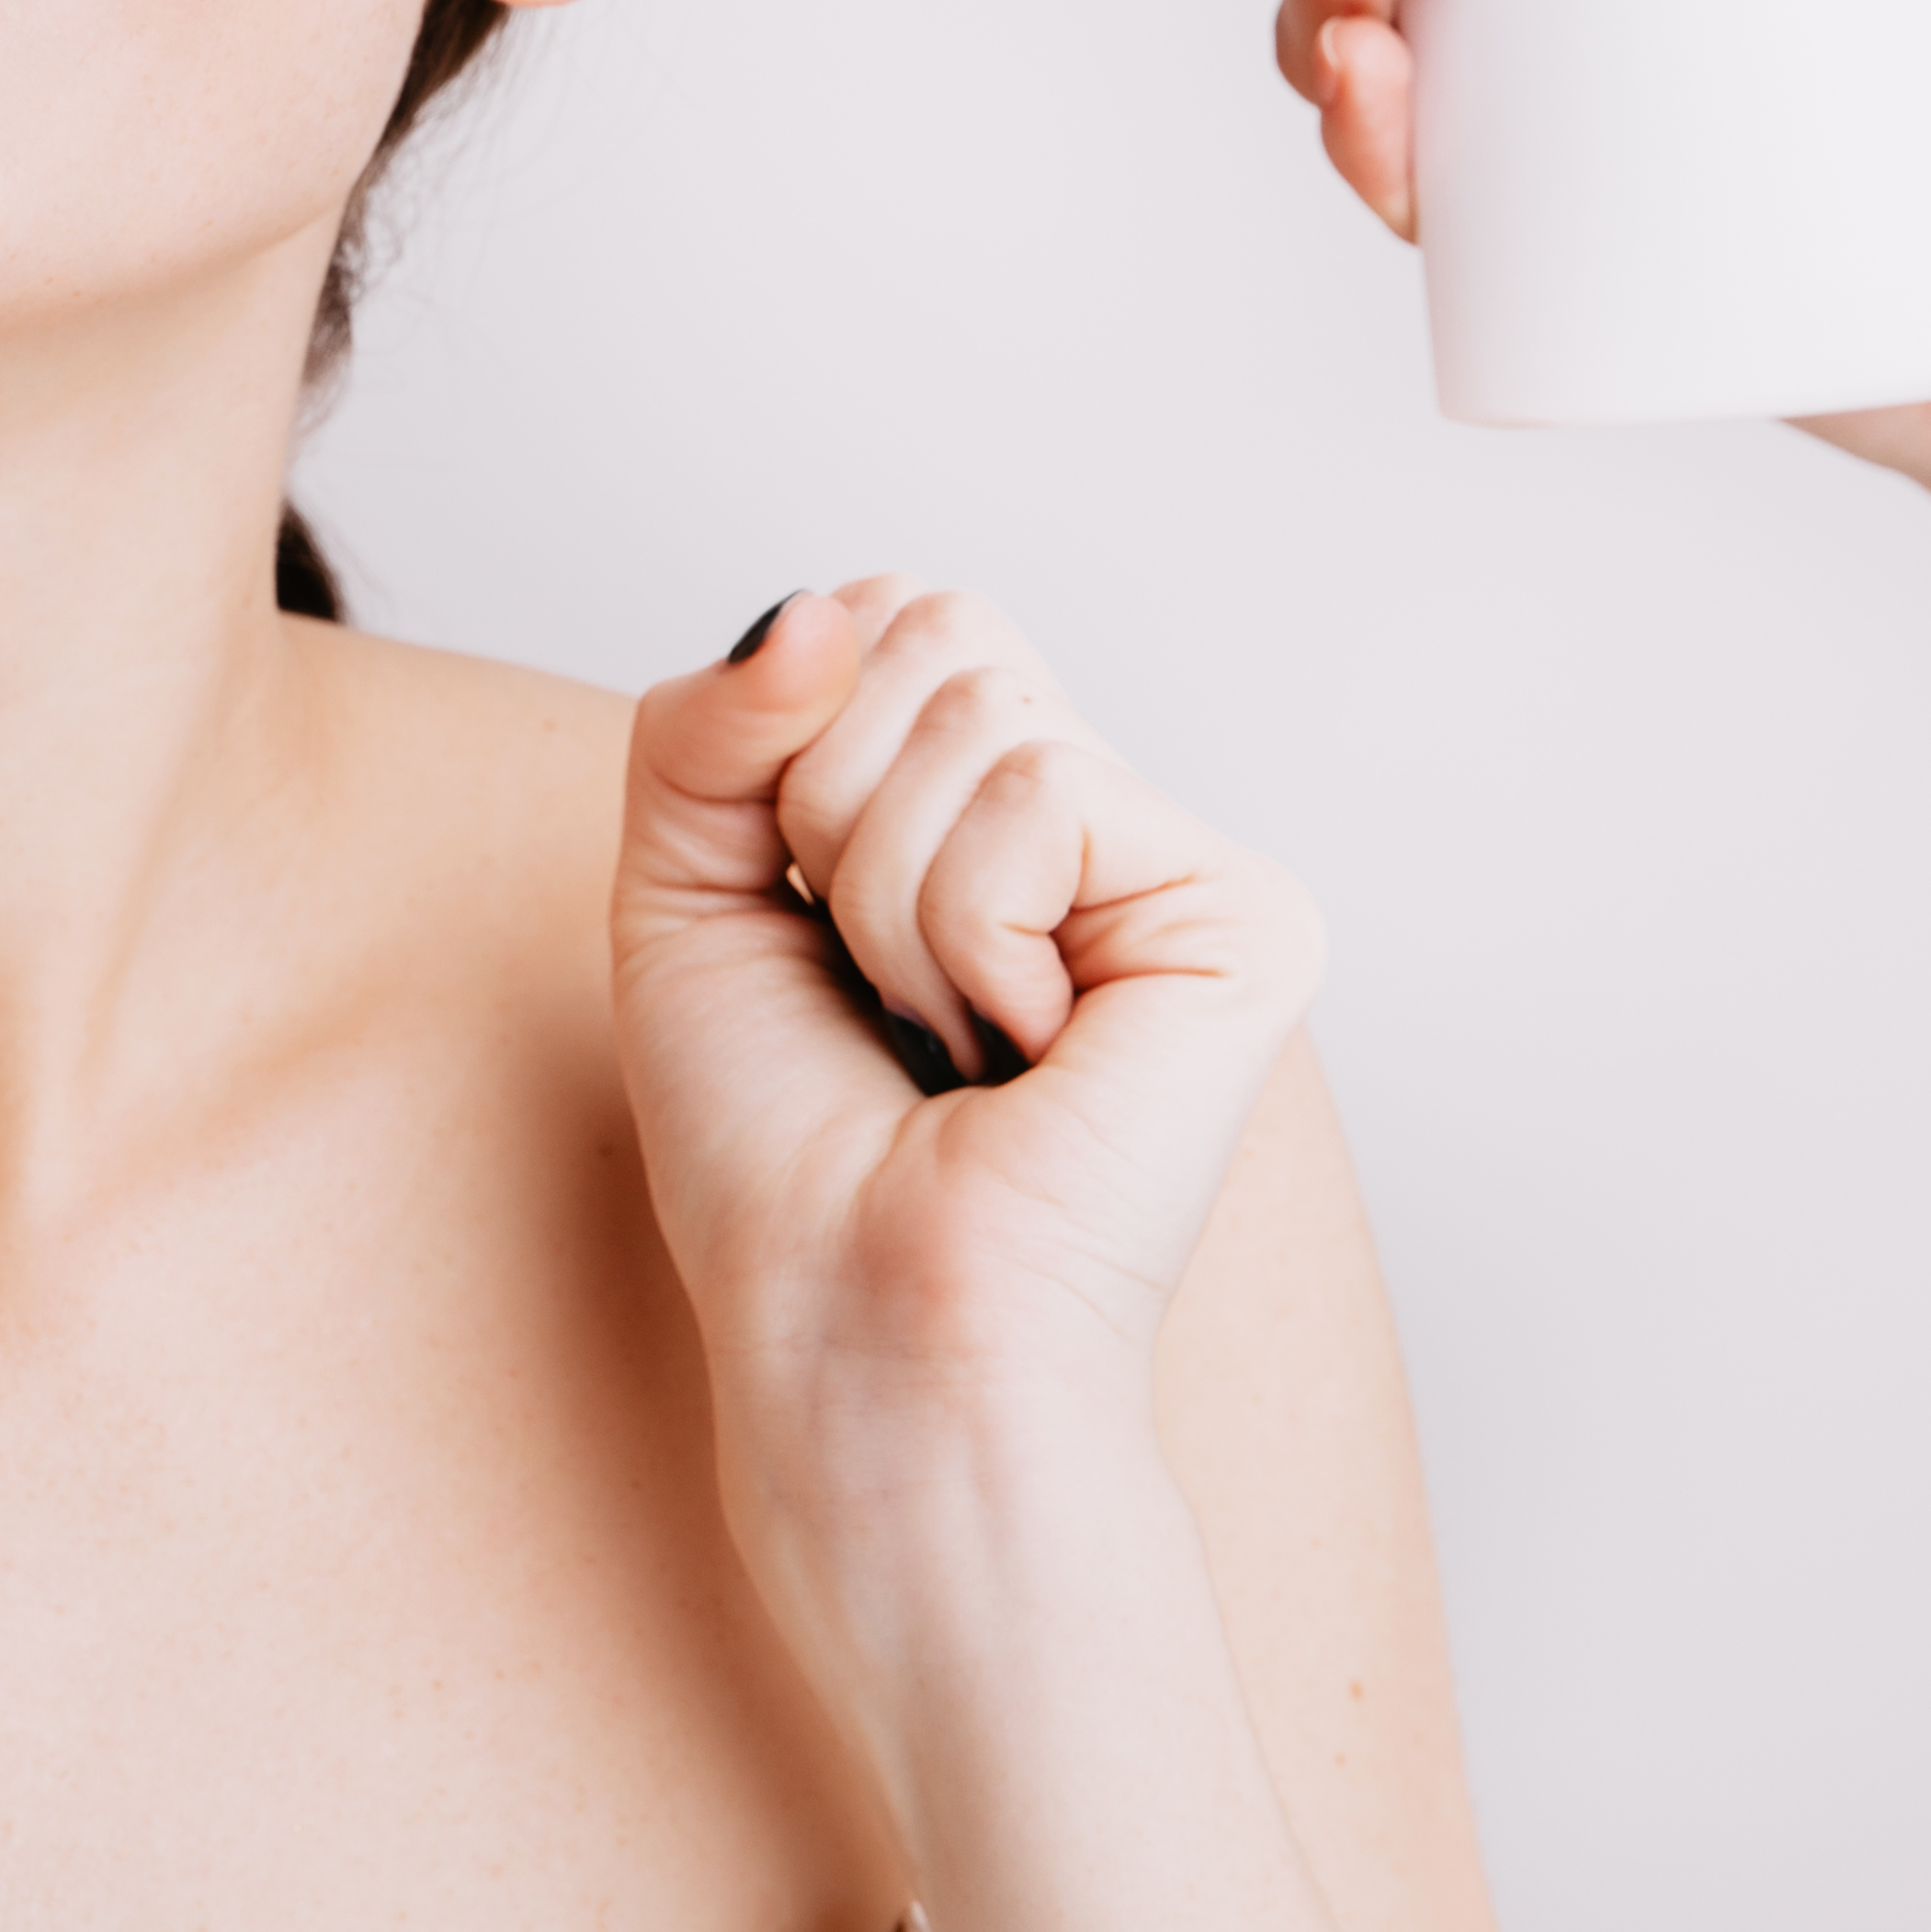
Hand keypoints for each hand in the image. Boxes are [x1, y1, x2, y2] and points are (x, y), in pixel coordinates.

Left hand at [611, 582, 1324, 1444]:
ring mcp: (1183, 863)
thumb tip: (817, 609)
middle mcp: (1101, 815)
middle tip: (879, 989)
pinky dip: (971, 931)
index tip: (800, 910)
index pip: (884, 609)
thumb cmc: (776, 1150)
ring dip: (889, 898)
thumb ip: (713, 717)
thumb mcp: (683, 882)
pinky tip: (1020, 1052)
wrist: (850, 1322)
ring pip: (976, 710)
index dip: (788, 740)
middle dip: (829, 809)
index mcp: (987, 801)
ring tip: (948, 1038)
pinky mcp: (1248, 917)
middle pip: (930, 625)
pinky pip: (1046, 792)